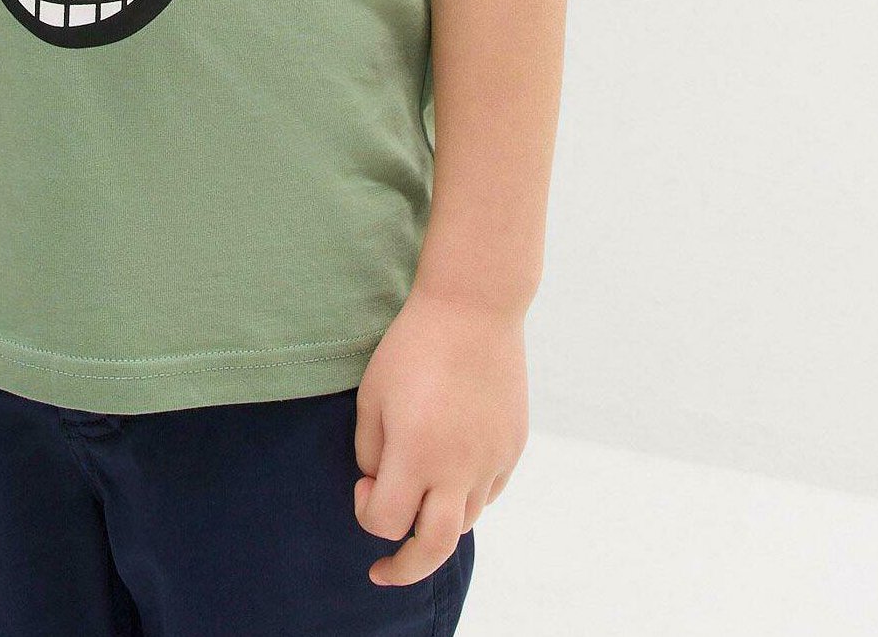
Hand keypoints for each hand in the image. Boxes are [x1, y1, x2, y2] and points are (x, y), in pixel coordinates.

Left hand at [353, 285, 528, 585]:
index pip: (386, 522)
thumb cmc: (413, 346)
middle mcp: (459, 466)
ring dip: (437, 522)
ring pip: (465, 521)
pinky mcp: (513, 446)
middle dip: (406, 568)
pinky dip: (465, 495)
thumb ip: (371, 452)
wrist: (474, 306)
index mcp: (416, 453)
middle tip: (385, 570)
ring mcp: (492, 459)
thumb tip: (380, 488)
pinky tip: (449, 470)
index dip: (366, 511)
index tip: (364, 484)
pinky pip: (488, 491)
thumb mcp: (372, 395)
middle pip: (434, 549)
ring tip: (419, 500)